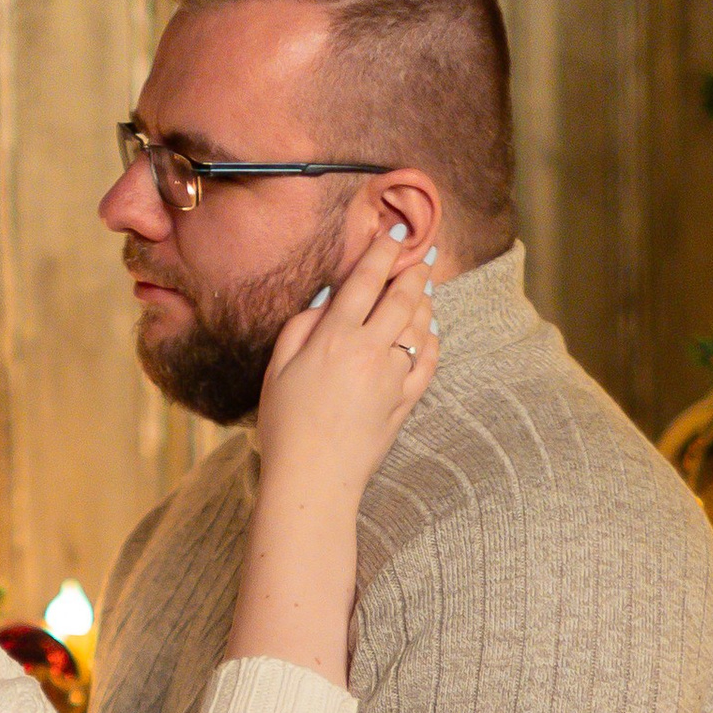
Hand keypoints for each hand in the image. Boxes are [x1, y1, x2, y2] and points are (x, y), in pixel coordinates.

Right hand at [253, 224, 436, 503]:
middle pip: (402, 297)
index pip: (366, 280)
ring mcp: (393, 378)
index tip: (395, 232)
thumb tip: (329, 299)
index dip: (383, 250)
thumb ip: (302, 326)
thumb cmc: (285, 426)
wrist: (313, 480)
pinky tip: (432, 329)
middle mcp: (369, 351)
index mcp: (334, 338)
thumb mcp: (277, 369)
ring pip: (420, 326)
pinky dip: (434, 339)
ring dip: (425, 300)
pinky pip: (429, 361)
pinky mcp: (405, 403)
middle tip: (424, 253)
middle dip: (414, 269)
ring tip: (426, 286)